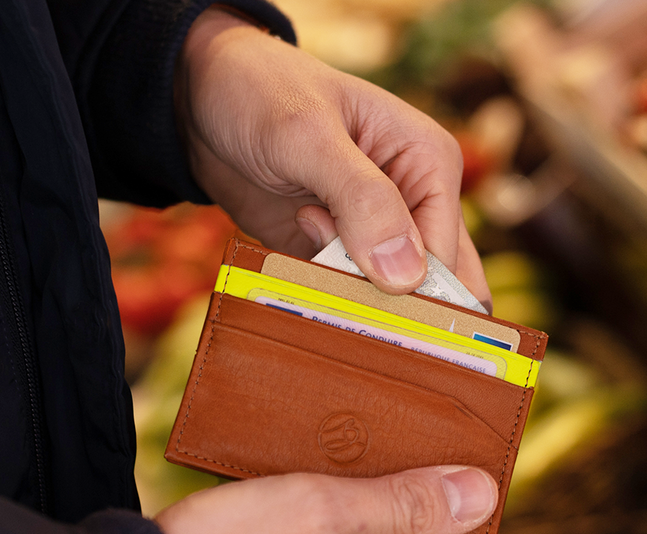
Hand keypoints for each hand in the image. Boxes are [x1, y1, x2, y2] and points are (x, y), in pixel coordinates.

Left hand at [174, 8, 490, 308]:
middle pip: (432, 283)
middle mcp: (411, 204)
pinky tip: (294, 277)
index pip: (445, 253)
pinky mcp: (334, 254)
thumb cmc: (261, 95)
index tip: (376, 315)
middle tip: (359, 326)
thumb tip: (407, 277)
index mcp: (429, 166)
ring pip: (388, 297)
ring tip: (309, 274)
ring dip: (356, 306)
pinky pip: (345, 295)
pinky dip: (327, 301)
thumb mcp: (309, 138)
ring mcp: (372, 234)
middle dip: (401, 313)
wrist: (201, 103)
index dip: (421, 294)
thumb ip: (362, 202)